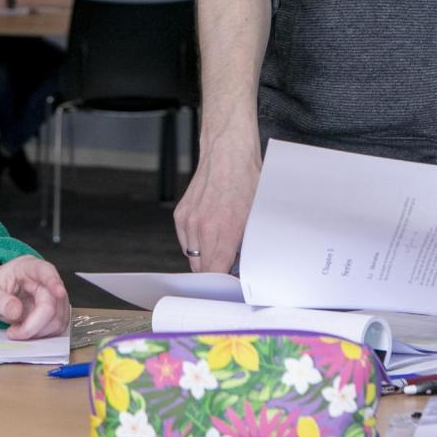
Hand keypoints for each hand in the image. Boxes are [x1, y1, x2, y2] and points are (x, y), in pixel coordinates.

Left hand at [0, 255, 70, 339]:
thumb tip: (16, 311)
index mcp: (27, 267)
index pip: (46, 270)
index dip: (54, 281)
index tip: (59, 292)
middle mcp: (44, 279)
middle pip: (52, 302)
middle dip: (34, 324)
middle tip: (13, 332)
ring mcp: (52, 296)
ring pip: (58, 318)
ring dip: (38, 331)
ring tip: (17, 330)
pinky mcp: (55, 311)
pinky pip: (57, 326)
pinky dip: (42, 334)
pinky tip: (26, 330)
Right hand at [173, 140, 261, 272]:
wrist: (227, 152)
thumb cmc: (246, 180)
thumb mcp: (256, 215)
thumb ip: (248, 244)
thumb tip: (244, 265)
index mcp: (223, 229)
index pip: (216, 272)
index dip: (225, 282)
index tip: (234, 284)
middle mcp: (201, 227)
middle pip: (202, 269)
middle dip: (217, 271)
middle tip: (231, 267)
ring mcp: (188, 221)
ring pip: (192, 257)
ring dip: (206, 258)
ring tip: (222, 247)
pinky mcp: (180, 215)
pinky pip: (186, 242)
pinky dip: (197, 244)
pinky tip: (210, 234)